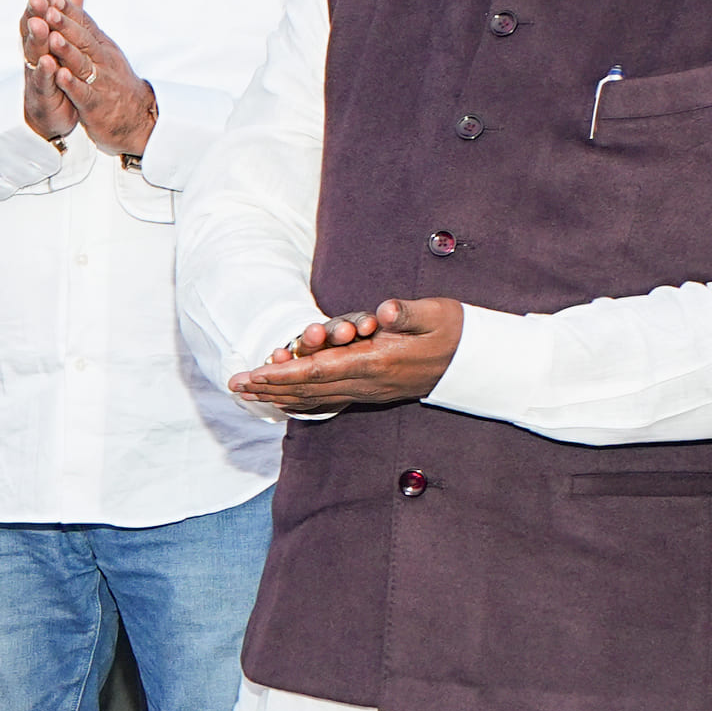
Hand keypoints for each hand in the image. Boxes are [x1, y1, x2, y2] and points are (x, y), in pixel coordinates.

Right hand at [10, 0, 76, 145]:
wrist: (54, 109)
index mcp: (41, 35)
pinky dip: (46, 73)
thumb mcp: (66, 23)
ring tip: (41, 25)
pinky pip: (44, 83)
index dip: (37, 0)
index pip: (37, 13)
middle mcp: (35, 51)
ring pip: (36, 54)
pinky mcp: (43, 95)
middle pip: (33, 30)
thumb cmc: (58, 63)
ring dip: (37, 39)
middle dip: (33, 13)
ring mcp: (37, 73)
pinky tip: (51, 63)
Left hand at [22, 0, 156, 160]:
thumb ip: (86, 27)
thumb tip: (71, 1)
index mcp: (100, 45)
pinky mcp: (94, 104)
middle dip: (65, 23)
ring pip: (81, 63)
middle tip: (50, 8)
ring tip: (53, 37)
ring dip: (67, 50)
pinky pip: (81, 92)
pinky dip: (71, 84)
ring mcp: (98, 81)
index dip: (70, 10)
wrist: (137, 117)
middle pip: (82, 38)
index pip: (84, 23)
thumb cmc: (113, 81)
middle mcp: (101, 59)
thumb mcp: (103, 49)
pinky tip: (59, 75)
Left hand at [230, 300, 465, 411]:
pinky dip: (301, 400)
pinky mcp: (371, 391)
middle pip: (310, 387)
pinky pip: (329, 400)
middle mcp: (369, 382)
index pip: (321, 369)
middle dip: (271, 386)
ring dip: (280, 394)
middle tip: (235, 385)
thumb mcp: (436, 314)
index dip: (285, 372)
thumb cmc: (454, 331)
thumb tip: (383, 310)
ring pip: (316, 396)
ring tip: (248, 391)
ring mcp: (369, 390)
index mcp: (378, 362)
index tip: (256, 372)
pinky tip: (281, 400)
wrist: (476, 362)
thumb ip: (407, 313)